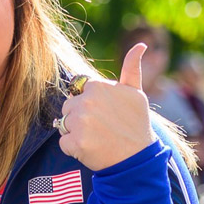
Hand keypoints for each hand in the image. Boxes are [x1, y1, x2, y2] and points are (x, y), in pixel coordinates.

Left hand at [57, 43, 157, 170]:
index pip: (79, 92)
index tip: (106, 114)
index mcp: (97, 85)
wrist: (138, 158)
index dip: (90, 104)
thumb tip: (140, 45)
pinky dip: (74, 149)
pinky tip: (91, 149)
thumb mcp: (136, 93)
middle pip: (68, 107)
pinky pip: (64, 143)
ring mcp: (80, 122)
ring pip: (63, 124)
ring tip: (97, 138)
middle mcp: (87, 101)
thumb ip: (132, 68)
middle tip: (102, 128)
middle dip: (80, 118)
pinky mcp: (75, 142)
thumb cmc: (137, 124)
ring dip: (76, 133)